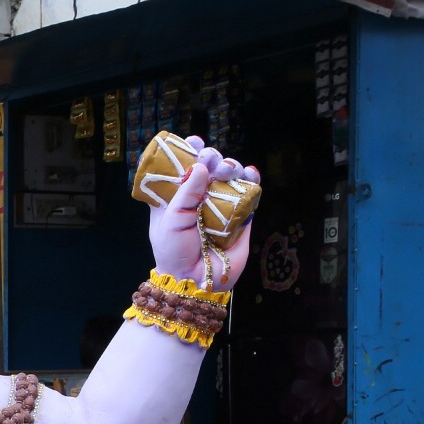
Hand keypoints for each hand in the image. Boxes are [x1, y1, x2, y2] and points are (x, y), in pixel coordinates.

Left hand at [147, 137, 258, 290]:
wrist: (194, 281)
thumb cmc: (175, 252)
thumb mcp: (171, 221)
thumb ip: (186, 194)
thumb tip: (201, 166)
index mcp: (177, 195)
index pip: (185, 165)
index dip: (190, 150)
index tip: (195, 143)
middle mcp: (201, 196)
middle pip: (211, 165)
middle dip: (213, 156)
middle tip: (211, 161)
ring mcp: (222, 204)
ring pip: (231, 175)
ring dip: (231, 165)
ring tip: (228, 169)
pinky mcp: (242, 215)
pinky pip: (250, 192)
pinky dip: (252, 178)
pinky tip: (250, 172)